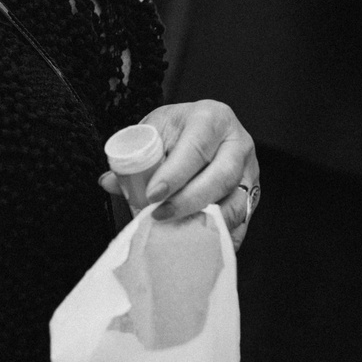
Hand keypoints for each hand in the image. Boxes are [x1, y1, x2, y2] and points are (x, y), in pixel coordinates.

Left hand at [101, 100, 261, 242]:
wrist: (201, 132)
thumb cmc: (176, 132)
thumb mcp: (153, 131)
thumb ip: (133, 157)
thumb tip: (110, 182)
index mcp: (212, 118)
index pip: (197, 147)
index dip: (175, 174)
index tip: (152, 195)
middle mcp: (238, 143)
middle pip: (221, 177)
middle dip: (188, 202)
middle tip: (158, 216)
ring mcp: (249, 171)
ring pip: (235, 204)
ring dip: (203, 223)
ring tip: (174, 233)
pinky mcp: (251, 196)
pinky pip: (241, 223)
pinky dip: (220, 237)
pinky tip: (198, 243)